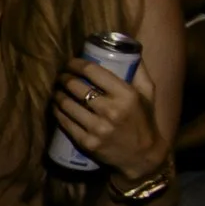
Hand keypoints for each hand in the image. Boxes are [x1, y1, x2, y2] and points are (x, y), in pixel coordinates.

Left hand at [53, 54, 167, 180]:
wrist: (142, 156)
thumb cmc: (144, 120)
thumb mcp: (148, 94)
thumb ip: (139, 71)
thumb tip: (130, 49)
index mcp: (126, 95)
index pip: (92, 72)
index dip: (76, 64)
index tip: (70, 63)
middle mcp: (111, 111)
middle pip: (76, 86)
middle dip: (64, 78)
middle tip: (62, 76)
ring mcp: (98, 128)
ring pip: (66, 104)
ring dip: (57, 94)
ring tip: (57, 90)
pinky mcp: (87, 142)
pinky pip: (65, 122)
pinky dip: (57, 111)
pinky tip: (56, 105)